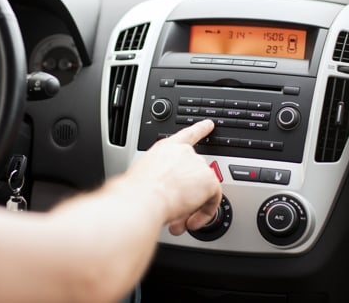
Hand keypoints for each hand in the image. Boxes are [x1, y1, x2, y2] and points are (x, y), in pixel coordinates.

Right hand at [125, 119, 221, 235]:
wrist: (142, 198)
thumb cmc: (135, 191)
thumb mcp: (141, 178)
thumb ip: (154, 180)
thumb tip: (153, 195)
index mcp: (165, 148)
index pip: (187, 135)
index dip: (200, 129)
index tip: (209, 125)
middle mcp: (183, 153)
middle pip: (194, 172)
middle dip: (185, 194)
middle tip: (174, 211)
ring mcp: (198, 165)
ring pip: (202, 189)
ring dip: (191, 207)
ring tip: (177, 221)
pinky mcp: (209, 180)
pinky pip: (213, 200)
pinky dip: (204, 214)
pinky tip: (192, 222)